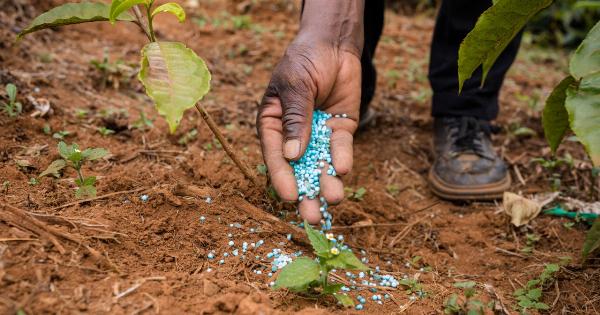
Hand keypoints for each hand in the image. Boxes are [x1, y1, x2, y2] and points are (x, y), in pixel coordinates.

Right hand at [257, 39, 361, 223]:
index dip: (282, 177)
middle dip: (307, 193)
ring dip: (326, 183)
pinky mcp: (339, 131)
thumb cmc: (305, 60)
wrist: (334, 44)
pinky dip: (342, 159)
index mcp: (273, 125)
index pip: (274, 155)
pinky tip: (343, 170)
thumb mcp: (295, 85)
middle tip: (313, 217)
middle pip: (299, 169)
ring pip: (321, 165)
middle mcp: (294, 136)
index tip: (290, 196)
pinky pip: (340, 149)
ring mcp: (317, 135)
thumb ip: (295, 119)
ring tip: (334, 199)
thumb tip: (292, 155)